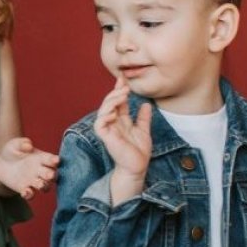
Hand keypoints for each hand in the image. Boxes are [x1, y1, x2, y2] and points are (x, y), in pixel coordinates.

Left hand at [0, 137, 59, 199]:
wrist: (2, 165)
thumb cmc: (12, 151)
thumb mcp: (15, 144)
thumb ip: (22, 143)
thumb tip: (28, 146)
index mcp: (42, 158)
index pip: (51, 159)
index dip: (54, 160)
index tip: (56, 161)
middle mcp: (41, 171)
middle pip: (52, 175)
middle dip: (52, 175)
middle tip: (50, 175)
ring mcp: (34, 181)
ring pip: (45, 186)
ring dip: (44, 186)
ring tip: (40, 185)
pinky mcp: (25, 189)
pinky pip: (31, 194)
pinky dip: (29, 194)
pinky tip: (25, 192)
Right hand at [93, 78, 152, 200]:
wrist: (137, 167)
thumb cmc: (138, 152)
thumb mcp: (144, 130)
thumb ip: (143, 118)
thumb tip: (147, 105)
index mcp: (121, 120)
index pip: (118, 102)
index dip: (120, 90)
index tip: (124, 79)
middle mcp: (113, 123)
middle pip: (109, 103)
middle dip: (115, 92)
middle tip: (124, 85)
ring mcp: (108, 129)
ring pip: (103, 110)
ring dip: (112, 100)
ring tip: (123, 94)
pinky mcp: (105, 137)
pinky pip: (100, 123)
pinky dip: (106, 115)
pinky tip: (115, 111)